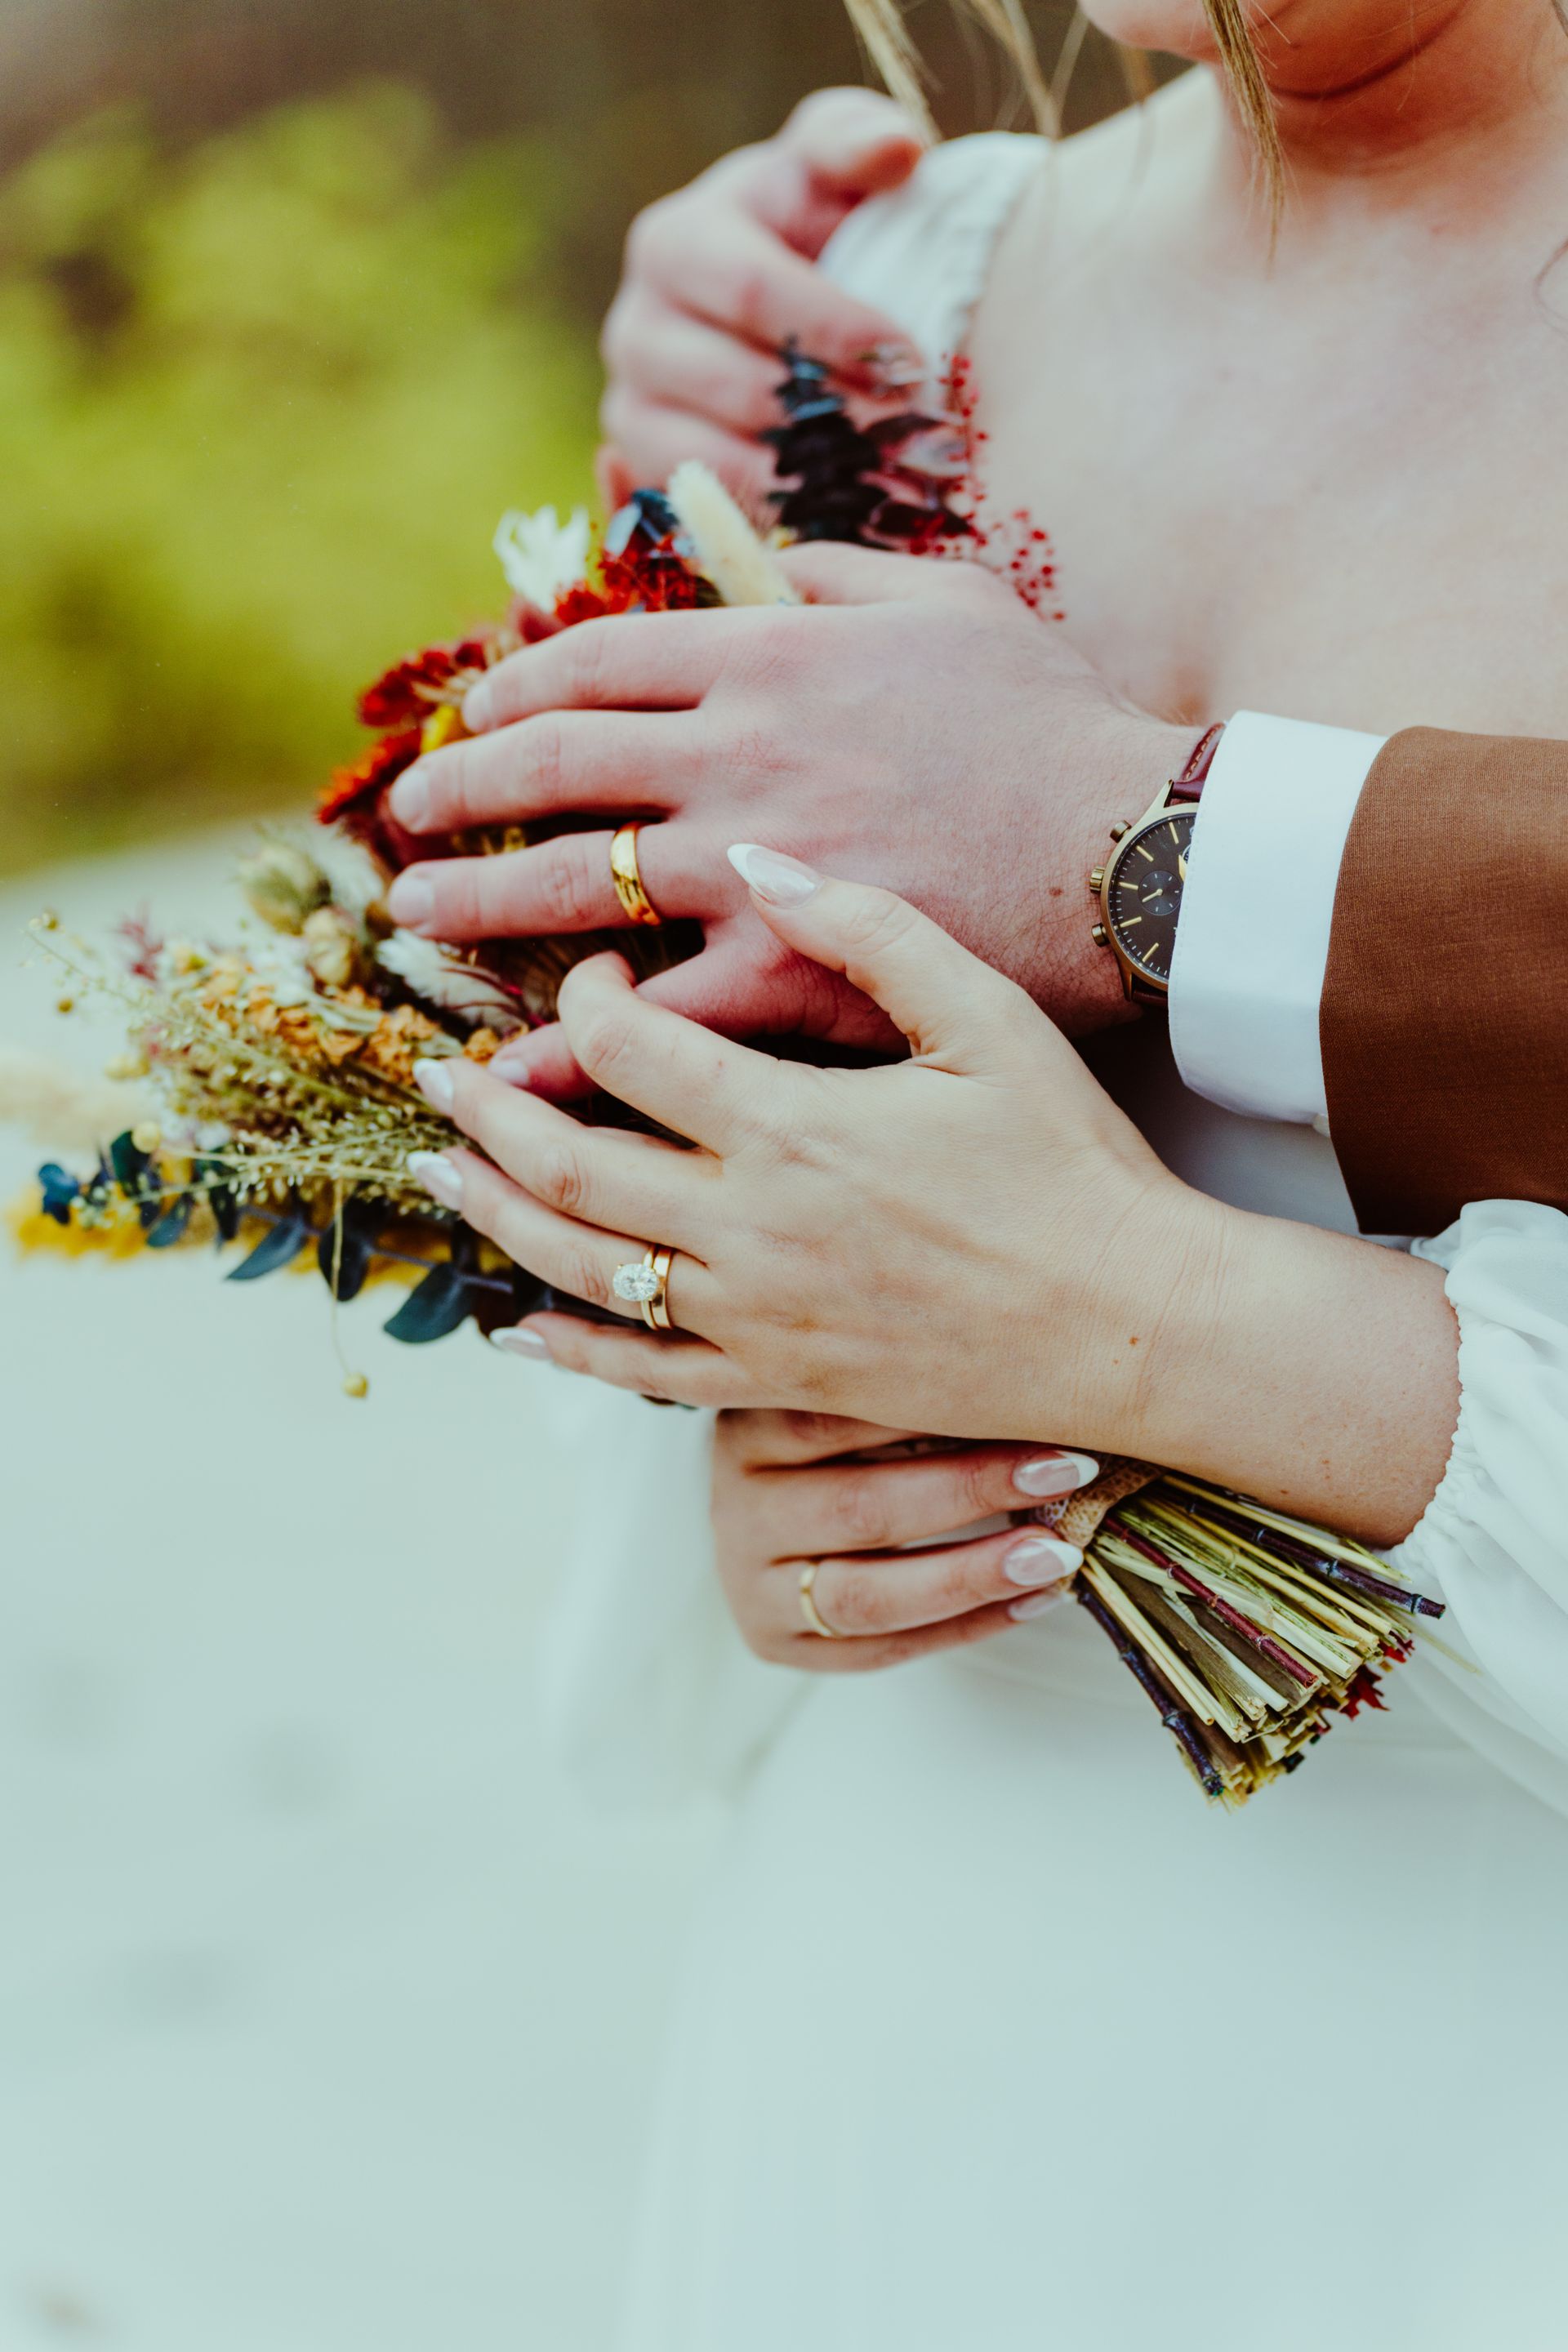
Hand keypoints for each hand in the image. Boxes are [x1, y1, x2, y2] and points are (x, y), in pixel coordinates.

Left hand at [384, 546, 1191, 1094]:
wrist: (1137, 850)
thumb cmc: (1056, 725)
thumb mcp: (951, 599)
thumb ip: (835, 571)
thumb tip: (757, 554)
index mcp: (774, 655)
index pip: (599, 660)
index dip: (515, 684)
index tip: (476, 710)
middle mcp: (739, 752)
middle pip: (554, 762)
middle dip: (460, 786)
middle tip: (411, 814)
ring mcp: (753, 867)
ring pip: (569, 880)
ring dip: (473, 896)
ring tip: (411, 916)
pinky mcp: (790, 973)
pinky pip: (651, 1012)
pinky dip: (569, 1047)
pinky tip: (504, 1072)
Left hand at [407, 849, 1201, 1445]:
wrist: (1135, 1322)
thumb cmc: (1073, 1164)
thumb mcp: (988, 1019)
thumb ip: (867, 930)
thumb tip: (754, 857)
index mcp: (793, 1123)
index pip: (628, 1049)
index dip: (584, 1003)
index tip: (592, 977)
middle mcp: (750, 1227)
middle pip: (568, 1161)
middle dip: (486, 1110)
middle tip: (433, 1073)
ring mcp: (756, 1315)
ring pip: (581, 1265)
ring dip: (496, 1214)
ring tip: (443, 1173)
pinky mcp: (778, 1383)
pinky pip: (642, 1371)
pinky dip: (568, 1351)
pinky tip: (516, 1329)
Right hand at [596, 88, 926, 507]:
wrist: (783, 301)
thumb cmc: (815, 224)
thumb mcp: (833, 165)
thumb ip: (856, 140)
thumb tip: (896, 153)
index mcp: (675, 242)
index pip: (754, 292)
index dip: (839, 330)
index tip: (916, 361)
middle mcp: (635, 328)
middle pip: (738, 387)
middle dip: (837, 419)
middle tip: (918, 444)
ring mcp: (631, 410)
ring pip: (720, 461)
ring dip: (815, 482)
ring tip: (895, 489)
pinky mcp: (649, 480)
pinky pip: (712, 514)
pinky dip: (784, 521)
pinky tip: (851, 518)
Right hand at [708, 1411, 1093, 1671]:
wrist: (771, 1506)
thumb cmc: (837, 1434)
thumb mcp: (846, 1391)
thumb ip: (908, 1381)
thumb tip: (1031, 1363)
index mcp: (748, 1427)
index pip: (837, 1417)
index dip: (938, 1409)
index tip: (1033, 1396)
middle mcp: (737, 1508)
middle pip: (859, 1509)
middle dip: (971, 1492)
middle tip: (1065, 1471)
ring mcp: (751, 1584)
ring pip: (865, 1595)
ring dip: (971, 1575)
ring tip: (1054, 1554)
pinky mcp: (777, 1642)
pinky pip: (880, 1650)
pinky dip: (964, 1627)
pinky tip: (1034, 1599)